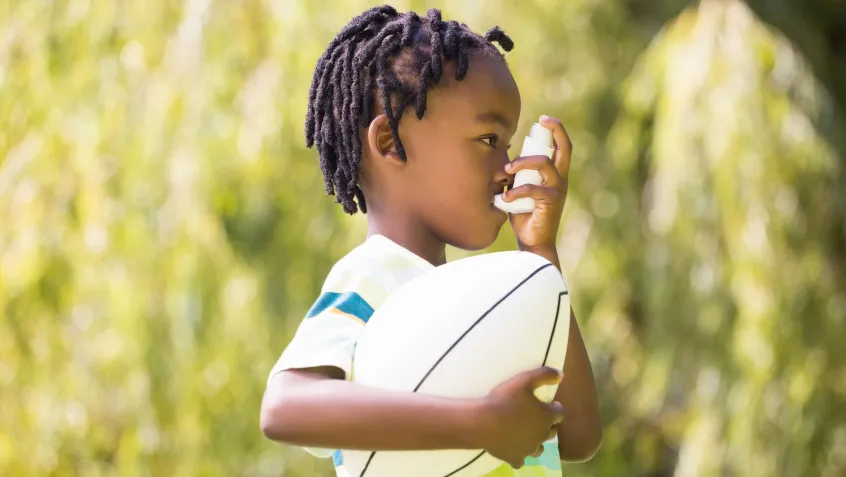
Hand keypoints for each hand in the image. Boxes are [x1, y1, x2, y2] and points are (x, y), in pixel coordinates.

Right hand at [474, 367, 564, 467]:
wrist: (483, 422)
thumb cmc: (504, 399)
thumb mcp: (524, 380)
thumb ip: (544, 375)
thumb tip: (561, 374)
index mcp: (546, 416)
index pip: (559, 413)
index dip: (555, 408)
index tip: (551, 404)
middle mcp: (542, 435)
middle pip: (552, 432)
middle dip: (548, 424)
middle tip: (539, 418)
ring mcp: (529, 448)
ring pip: (540, 448)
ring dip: (537, 441)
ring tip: (530, 435)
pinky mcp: (515, 458)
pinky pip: (521, 461)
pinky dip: (520, 455)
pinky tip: (515, 449)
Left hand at [501, 115, 572, 250]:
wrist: (532, 241)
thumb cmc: (524, 215)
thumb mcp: (519, 191)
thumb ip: (517, 177)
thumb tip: (504, 163)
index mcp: (555, 175)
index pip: (561, 148)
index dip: (556, 130)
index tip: (544, 119)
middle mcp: (560, 180)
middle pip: (565, 148)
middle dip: (556, 130)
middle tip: (542, 121)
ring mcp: (557, 190)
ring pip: (544, 164)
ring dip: (523, 162)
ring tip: (507, 169)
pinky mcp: (550, 202)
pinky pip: (531, 189)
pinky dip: (515, 192)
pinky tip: (503, 199)